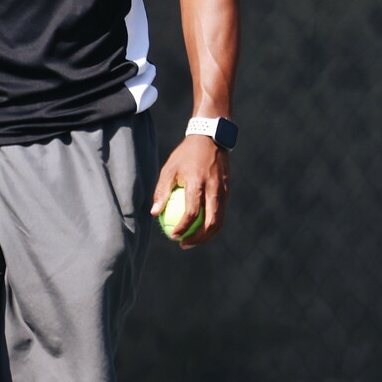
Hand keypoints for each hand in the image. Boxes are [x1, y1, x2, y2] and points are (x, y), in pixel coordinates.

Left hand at [152, 134, 228, 248]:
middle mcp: (214, 189)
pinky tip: (199, 227)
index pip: (192, 213)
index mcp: (198, 183)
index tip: (173, 236)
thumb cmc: (185, 154)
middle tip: (184, 244)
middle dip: (198, 238)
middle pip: (211, 223)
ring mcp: (223, 191)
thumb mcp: (169, 169)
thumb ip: (162, 192)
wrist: (210, 137)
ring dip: (207, 235)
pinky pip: (221, 212)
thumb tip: (154, 213)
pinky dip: (212, 224)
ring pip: (219, 221)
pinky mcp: (227, 191)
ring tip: (192, 240)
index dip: (183, 228)